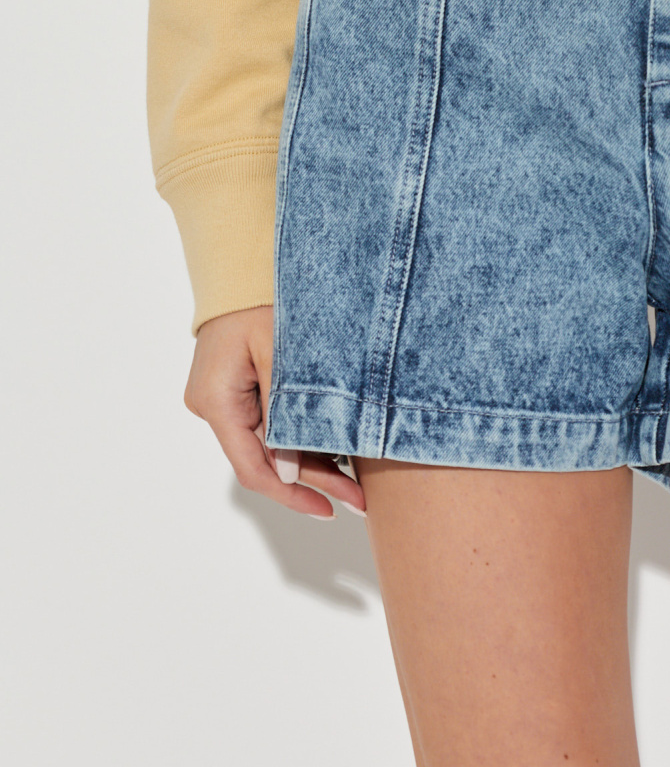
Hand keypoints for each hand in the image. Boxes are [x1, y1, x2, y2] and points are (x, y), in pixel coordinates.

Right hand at [183, 305, 365, 518]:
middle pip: (265, 460)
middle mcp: (213, 406)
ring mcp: (223, 397)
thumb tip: (290, 472)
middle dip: (312, 481)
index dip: (291, 493)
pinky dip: (298, 437)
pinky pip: (268, 423)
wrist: (245, 260)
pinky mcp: (237, 387)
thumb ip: (284, 412)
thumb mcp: (280, 353)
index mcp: (216, 401)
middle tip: (356, 502)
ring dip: (310, 462)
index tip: (328, 509)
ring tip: (353, 487)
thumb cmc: (262, 296)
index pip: (253, 467)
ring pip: (270, 445)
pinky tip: (334, 452)